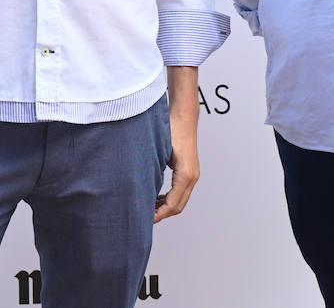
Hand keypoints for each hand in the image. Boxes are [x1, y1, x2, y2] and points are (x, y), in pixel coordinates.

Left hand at [153, 107, 199, 222]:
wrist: (183, 115)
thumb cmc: (171, 128)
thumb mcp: (157, 152)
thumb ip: (152, 173)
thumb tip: (140, 192)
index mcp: (185, 175)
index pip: (172, 205)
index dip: (158, 215)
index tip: (144, 218)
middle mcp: (193, 176)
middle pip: (178, 206)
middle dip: (161, 214)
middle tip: (143, 216)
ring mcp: (193, 173)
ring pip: (181, 200)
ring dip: (166, 207)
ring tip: (148, 208)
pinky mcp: (190, 170)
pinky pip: (181, 191)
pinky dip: (170, 197)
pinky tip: (157, 197)